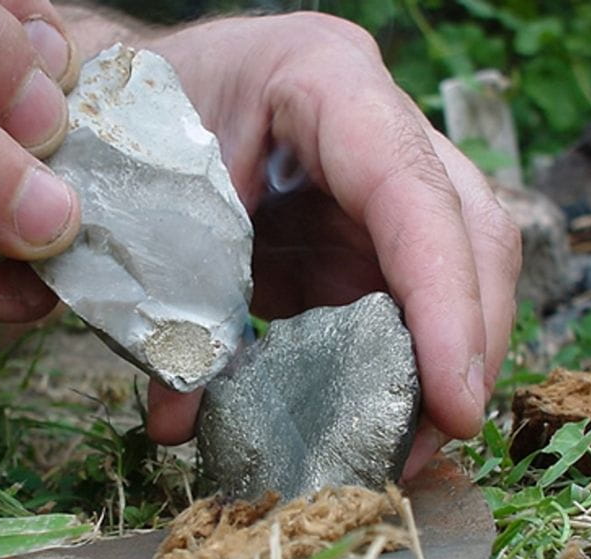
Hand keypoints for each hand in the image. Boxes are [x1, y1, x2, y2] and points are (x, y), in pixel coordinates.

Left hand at [144, 12, 521, 477]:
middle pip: (465, 232)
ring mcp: (370, 178)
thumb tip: (179, 425)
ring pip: (443, 271)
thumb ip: (173, 300)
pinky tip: (357, 408)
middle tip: (431, 439)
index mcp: (323, 81)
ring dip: (429, 362)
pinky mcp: (351, 225)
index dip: (445, 303)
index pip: (412, 192)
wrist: (125, 97)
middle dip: (463, 342)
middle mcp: (372, 123)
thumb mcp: (150, 199)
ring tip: (397, 444)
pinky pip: (388, 294)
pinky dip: (381, 357)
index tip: (454, 403)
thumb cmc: (132, 123)